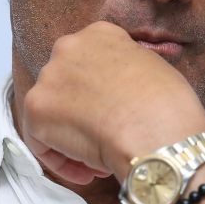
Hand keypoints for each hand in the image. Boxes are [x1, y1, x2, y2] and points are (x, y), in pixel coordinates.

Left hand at [20, 21, 204, 184]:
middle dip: (82, 114)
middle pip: (66, 85)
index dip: (101, 92)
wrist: (155, 131)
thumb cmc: (168, 105)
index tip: (116, 112)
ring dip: (72, 138)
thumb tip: (121, 89)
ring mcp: (48, 77)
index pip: (90, 62)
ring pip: (52, 113)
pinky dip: (62, 160)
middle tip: (105, 137)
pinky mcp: (36, 109)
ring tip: (99, 161)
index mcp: (100, 34)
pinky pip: (41, 141)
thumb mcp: (153, 69)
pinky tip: (89, 170)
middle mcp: (68, 47)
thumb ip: (126, 72)